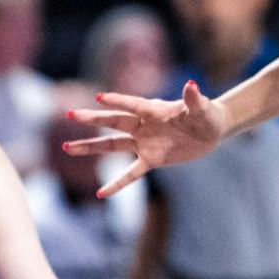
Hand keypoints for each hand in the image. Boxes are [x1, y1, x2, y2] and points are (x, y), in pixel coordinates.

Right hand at [64, 80, 230, 196]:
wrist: (210, 131)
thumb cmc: (206, 115)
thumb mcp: (202, 109)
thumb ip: (193, 99)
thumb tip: (191, 84)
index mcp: (154, 109)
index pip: (133, 104)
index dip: (118, 101)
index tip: (99, 98)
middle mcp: (144, 125)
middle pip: (114, 122)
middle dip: (93, 119)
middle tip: (70, 114)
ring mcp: (145, 143)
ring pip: (113, 145)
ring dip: (91, 147)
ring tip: (68, 148)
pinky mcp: (151, 159)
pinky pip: (131, 174)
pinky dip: (117, 184)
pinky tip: (100, 194)